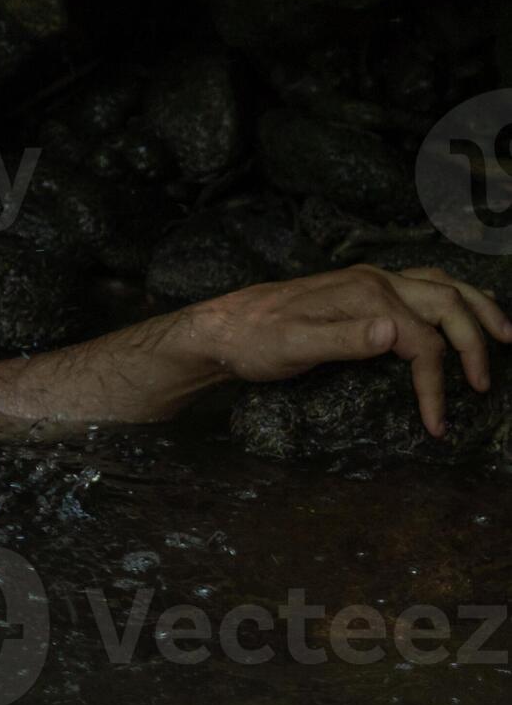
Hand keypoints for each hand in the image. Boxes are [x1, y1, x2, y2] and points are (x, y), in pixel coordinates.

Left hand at [183, 263, 511, 436]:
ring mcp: (371, 281)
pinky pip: (424, 285)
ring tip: (506, 335)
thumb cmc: (253, 341)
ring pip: (442, 285)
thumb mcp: (291, 347)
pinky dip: (454, 298)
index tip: (436, 423)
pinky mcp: (365, 289)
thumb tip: (392, 332)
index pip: (421, 341)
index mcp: (365, 295)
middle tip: (485, 384)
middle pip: (447, 303)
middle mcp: (374, 281)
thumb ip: (342, 340)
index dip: (434, 384)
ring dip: (478, 308)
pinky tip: (464, 311)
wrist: (222, 327)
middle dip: (474, 343)